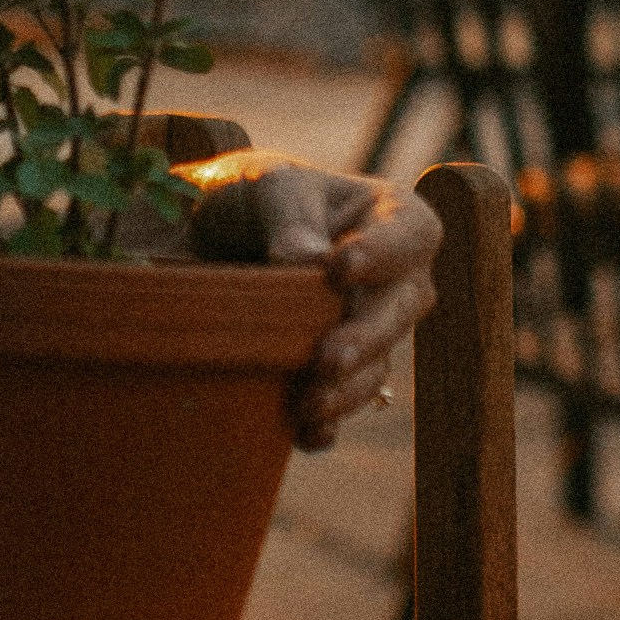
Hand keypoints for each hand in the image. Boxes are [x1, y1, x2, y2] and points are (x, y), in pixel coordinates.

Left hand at [191, 158, 440, 444]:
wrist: (207, 245)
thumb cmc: (253, 198)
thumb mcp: (265, 185)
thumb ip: (290, 218)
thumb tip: (310, 264)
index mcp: (391, 218)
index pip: (412, 235)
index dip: (385, 254)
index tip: (339, 269)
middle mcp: (394, 281)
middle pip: (400, 311)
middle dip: (366, 338)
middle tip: (328, 358)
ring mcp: (370, 333)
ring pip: (377, 367)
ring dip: (347, 390)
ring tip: (308, 405)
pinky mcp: (339, 376)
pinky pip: (343, 406)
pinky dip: (326, 425)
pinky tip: (304, 434)